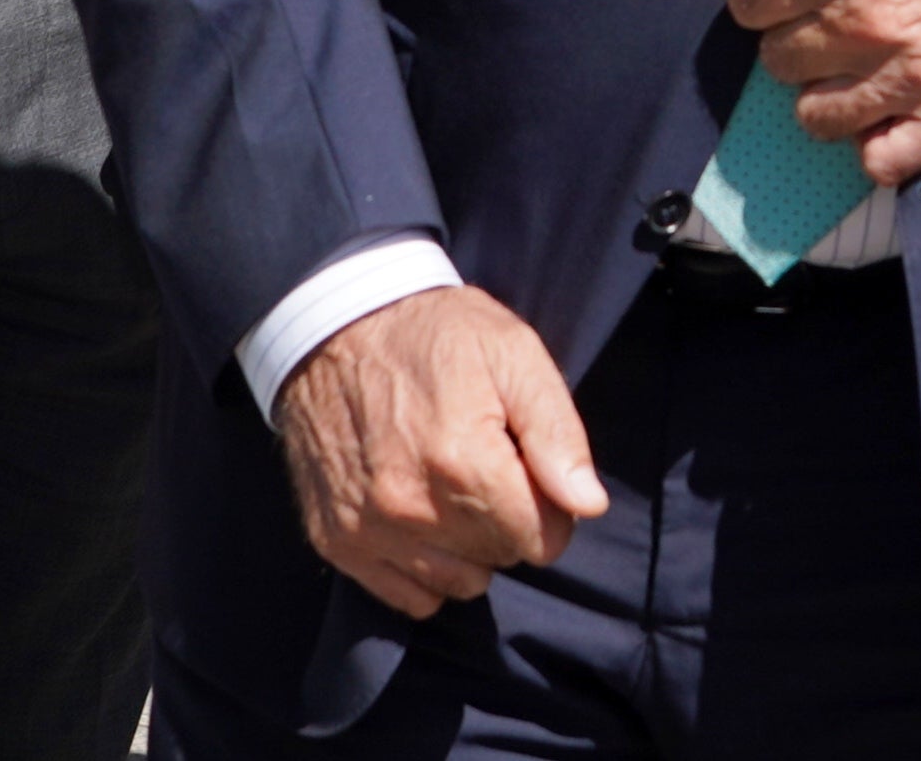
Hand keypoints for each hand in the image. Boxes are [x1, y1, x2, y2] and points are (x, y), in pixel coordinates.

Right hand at [273, 285, 609, 615]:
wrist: (333, 324)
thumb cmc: (434, 334)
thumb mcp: (512, 353)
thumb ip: (556, 433)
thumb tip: (587, 504)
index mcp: (463, 462)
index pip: (541, 539)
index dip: (547, 506)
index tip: (527, 468)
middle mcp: (412, 508)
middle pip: (500, 559)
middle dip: (506, 520)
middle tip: (485, 465)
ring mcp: (369, 530)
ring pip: (458, 584)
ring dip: (468, 550)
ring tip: (452, 489)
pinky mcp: (337, 542)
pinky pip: (409, 596)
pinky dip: (424, 568)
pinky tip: (420, 516)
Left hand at [726, 0, 920, 189]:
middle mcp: (869, 27)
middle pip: (777, 58)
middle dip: (792, 27)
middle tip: (829, 2)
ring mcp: (915, 77)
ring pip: (816, 117)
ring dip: (823, 85)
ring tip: (851, 51)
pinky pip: (882, 161)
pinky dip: (872, 139)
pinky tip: (882, 99)